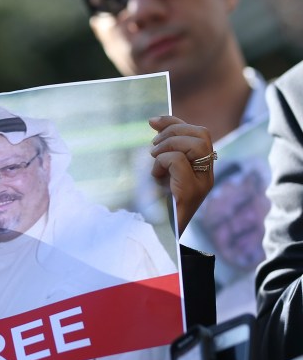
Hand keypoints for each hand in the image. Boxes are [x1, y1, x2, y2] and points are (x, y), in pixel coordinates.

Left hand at [149, 116, 214, 234]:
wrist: (158, 237)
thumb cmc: (155, 206)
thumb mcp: (159, 172)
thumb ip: (162, 151)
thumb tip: (154, 122)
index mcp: (201, 169)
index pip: (199, 133)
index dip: (175, 122)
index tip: (152, 121)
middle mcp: (207, 175)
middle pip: (202, 134)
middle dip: (173, 131)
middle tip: (153, 146)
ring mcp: (202, 184)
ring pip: (195, 145)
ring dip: (169, 145)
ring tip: (153, 158)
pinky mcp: (190, 193)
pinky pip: (179, 162)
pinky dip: (163, 161)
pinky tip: (155, 175)